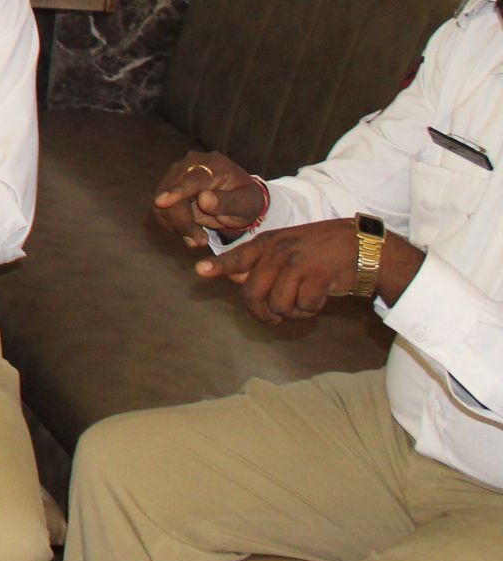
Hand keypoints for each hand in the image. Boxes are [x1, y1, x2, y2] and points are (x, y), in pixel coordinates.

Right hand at [153, 150, 267, 246]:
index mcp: (214, 164)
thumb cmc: (245, 200)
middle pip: (173, 192)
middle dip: (182, 220)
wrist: (238, 200)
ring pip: (163, 203)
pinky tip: (190, 230)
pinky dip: (173, 224)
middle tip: (199, 242)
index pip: (192, 178)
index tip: (162, 202)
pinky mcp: (167, 188)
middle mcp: (190, 164)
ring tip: (198, 239)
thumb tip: (204, 199)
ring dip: (178, 225)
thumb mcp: (246, 204)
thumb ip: (228, 202)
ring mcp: (176, 175)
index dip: (177, 190)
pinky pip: (162, 210)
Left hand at [194, 219, 360, 322]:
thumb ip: (260, 262)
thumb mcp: (287, 248)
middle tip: (274, 317)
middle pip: (253, 293)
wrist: (361, 245)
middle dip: (263, 313)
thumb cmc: (319, 251)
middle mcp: (279, 251)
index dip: (219, 266)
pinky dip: (310, 310)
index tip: (199, 271)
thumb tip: (234, 278)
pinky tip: (318, 300)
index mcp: (268, 243)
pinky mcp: (318, 275)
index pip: (237, 256)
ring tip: (303, 304)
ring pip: (278, 304)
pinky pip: (303, 306)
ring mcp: (298, 262)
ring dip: (291, 313)